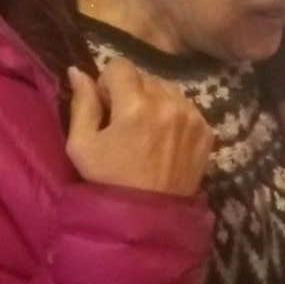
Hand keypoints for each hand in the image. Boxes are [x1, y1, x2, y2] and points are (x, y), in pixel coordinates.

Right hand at [66, 62, 212, 197]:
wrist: (150, 218)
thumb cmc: (109, 182)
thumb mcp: (81, 145)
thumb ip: (82, 103)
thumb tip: (78, 70)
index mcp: (135, 106)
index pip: (120, 65)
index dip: (108, 82)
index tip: (106, 105)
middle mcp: (168, 104)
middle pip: (145, 76)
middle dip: (132, 91)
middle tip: (125, 121)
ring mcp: (192, 117)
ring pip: (168, 89)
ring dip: (154, 100)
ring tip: (146, 130)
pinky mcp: (206, 131)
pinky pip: (186, 107)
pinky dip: (174, 115)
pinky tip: (164, 139)